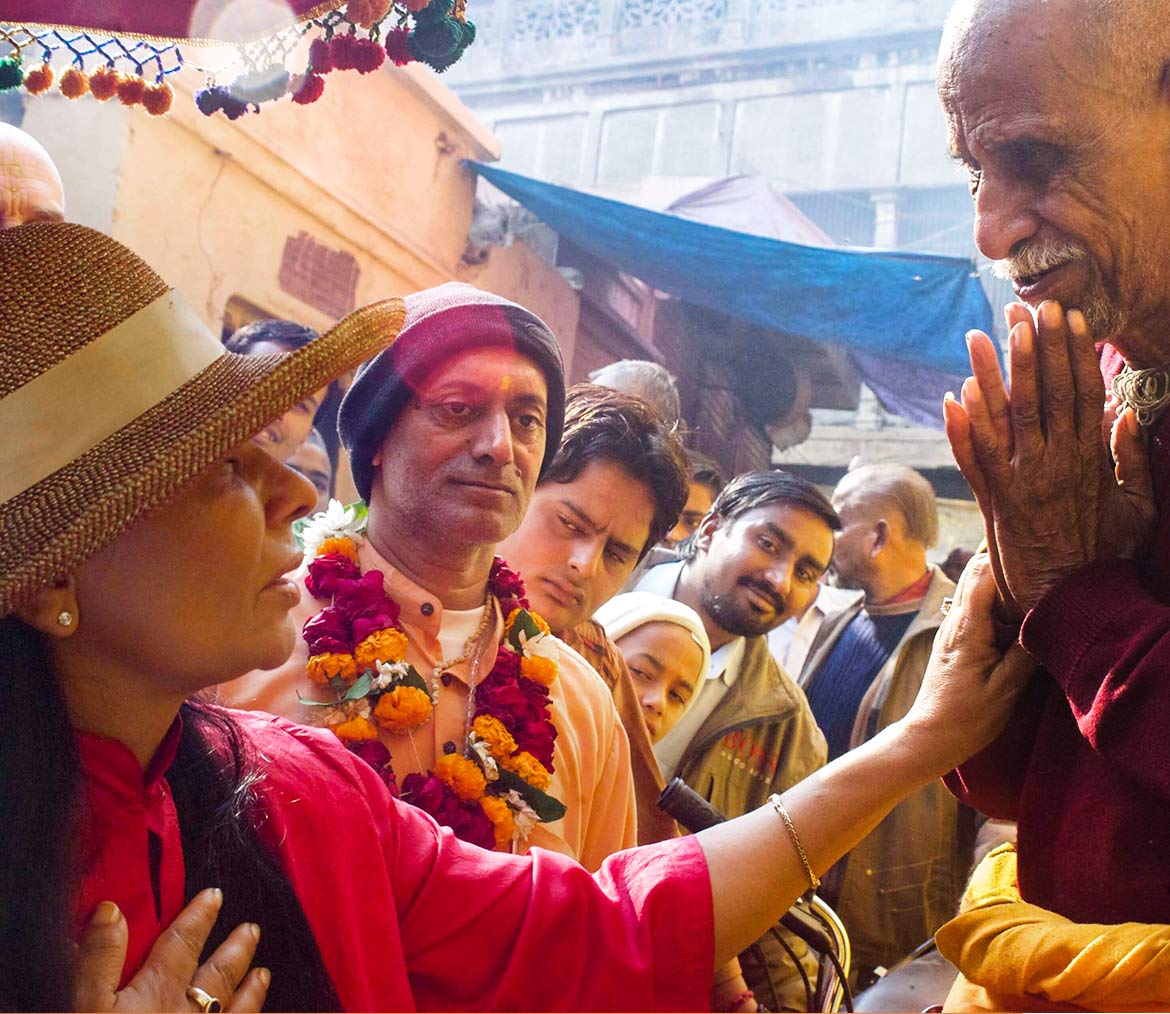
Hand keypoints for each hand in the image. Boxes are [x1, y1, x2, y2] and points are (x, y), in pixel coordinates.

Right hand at [73, 890, 269, 1012]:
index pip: (181, 946)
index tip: (215, 895)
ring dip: (250, 991)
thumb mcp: (83, 1009)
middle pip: (216, 977)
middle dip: (235, 950)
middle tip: (253, 928)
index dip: (198, 918)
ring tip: (264, 973)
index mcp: (156, 995)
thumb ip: (98, 960)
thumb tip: (112, 908)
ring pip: (235, 1012)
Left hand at [904, 554, 1034, 769]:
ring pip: (974, 587)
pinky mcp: (957, 639)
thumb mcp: (1005, 689)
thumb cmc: (967, 718)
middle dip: (1005, 563)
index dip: (1007, 560)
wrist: (931, 736)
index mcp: (966, 628)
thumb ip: (1025, 652)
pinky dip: (996, 602)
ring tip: (1034, 588)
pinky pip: (976, 607)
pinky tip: (1019, 614)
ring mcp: (953, 628)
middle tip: (1040, 567)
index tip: (1036, 557)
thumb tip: (1047, 620)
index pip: (981, 574)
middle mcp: (955, 621)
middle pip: (974, 572)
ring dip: (1001, 584)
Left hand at [944, 300, 1154, 619]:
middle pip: (1045, 393)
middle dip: (1033, 348)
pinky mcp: (997, 499)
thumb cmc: (1106, 555)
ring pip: (1007, 417)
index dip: (1075, 353)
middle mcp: (1057, 461)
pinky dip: (964, 427)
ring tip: (978, 337)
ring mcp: (1024, 479)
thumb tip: (1126, 415)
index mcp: (1092, 457)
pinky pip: (977, 457)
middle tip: (1023, 309)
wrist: (1074, 601)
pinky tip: (954, 396)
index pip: (1083, 392)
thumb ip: (1132, 459)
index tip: (1068, 318)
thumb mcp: (1138, 506)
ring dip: (991, 374)